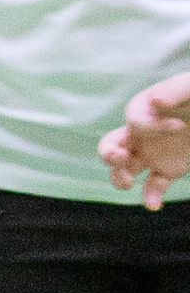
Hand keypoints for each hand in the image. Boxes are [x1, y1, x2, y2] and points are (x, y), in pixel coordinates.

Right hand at [102, 72, 189, 208]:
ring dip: (119, 178)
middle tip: (121, 158)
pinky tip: (155, 205)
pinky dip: (150, 197)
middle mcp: (140, 134)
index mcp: (140, 110)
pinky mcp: (168, 170)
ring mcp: (151, 153)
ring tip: (127, 183)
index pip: (134, 122)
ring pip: (123, 171)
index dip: (153, 127)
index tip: (180, 126)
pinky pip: (152, 187)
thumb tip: (155, 100)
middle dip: (109, 154)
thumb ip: (173, 91)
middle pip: (110, 146)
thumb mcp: (188, 87)